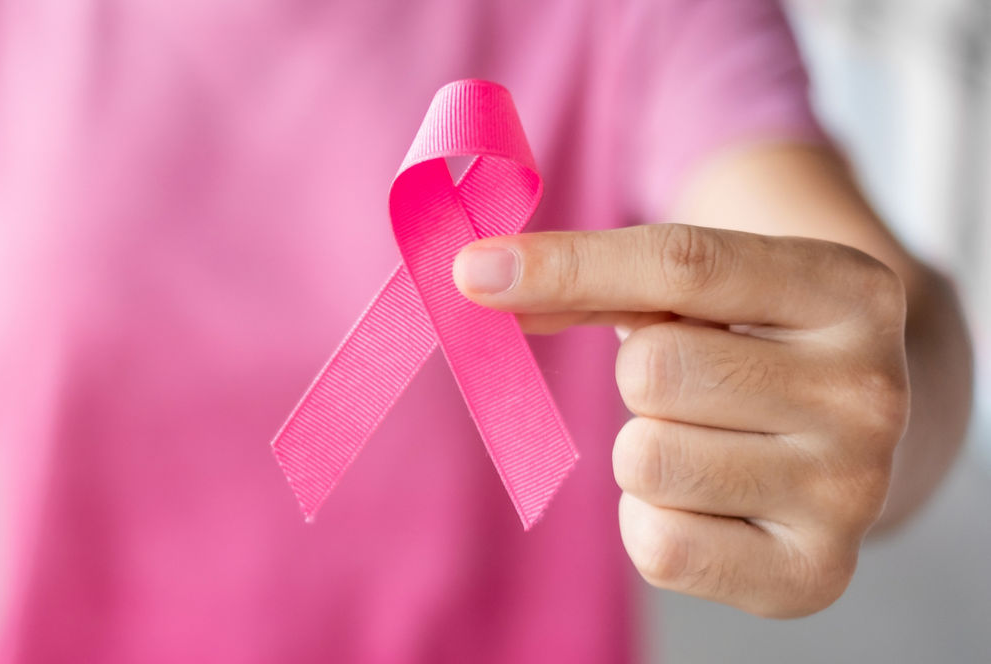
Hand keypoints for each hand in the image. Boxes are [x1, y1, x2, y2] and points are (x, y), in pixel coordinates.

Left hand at [453, 224, 909, 616]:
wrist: (856, 434)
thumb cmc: (756, 345)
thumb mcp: (704, 290)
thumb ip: (598, 279)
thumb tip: (485, 282)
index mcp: (850, 290)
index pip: (684, 265)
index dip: (566, 264)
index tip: (473, 271)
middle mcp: (870, 393)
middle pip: (653, 370)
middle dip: (639, 374)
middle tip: (692, 384)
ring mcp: (850, 492)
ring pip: (646, 459)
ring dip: (645, 448)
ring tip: (707, 439)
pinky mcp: (814, 575)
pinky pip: (658, 545)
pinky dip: (650, 521)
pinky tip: (705, 499)